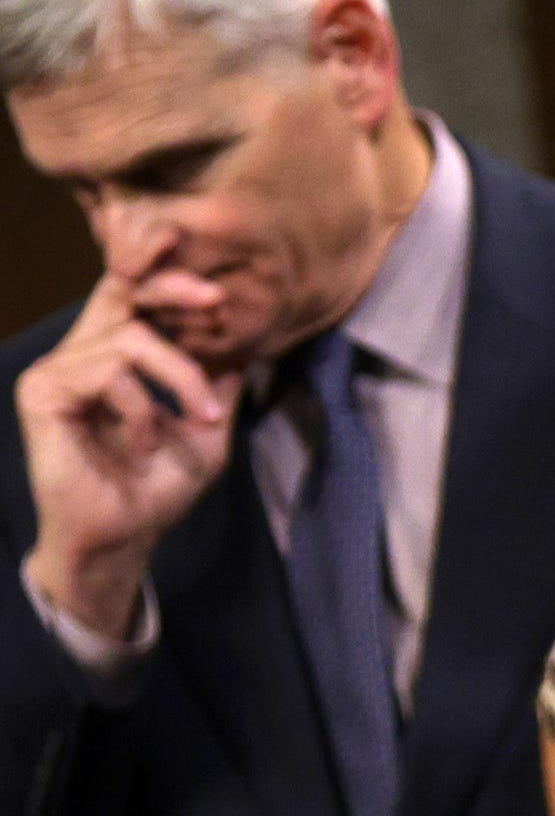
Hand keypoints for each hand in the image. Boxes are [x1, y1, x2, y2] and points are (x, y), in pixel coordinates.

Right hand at [17, 269, 241, 636]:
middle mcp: (81, 353)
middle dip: (174, 289)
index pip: (136, 295)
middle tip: (218, 303)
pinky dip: (142, 409)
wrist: (124, 537)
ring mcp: (56, 369)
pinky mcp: (41, 392)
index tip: (221, 291)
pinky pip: (107, 373)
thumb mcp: (208, 427)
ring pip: (131, 337)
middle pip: (122, 289)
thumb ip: (222, 382)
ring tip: (202, 418)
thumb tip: (252, 339)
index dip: (170, 278)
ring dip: (180, 377)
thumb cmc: (158, 486)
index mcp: (115, 354)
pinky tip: (145, 445)